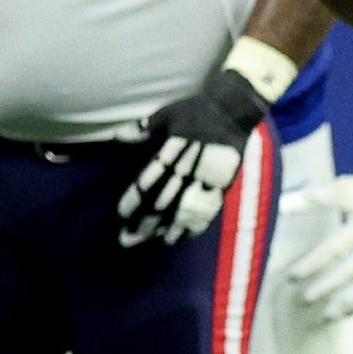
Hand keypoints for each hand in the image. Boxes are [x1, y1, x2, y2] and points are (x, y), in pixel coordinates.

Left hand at [117, 68, 270, 246]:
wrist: (233, 111)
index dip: (135, 199)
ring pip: (187, 209)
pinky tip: (186, 236)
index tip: (122, 213)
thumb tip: (118, 135)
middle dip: (147, 222)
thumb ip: (144, 128)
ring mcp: (208, 178)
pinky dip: (197, 224)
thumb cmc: (197, 110)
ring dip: (171, 228)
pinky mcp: (223, 183)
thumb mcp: (167, 114)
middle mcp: (190, 169)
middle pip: (165, 201)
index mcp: (174, 152)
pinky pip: (209, 208)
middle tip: (129, 238)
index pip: (150, 181)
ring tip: (156, 242)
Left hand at [283, 162, 352, 319]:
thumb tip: (280, 206)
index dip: (314, 264)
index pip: (336, 249)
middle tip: (305, 299)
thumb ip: (315, 198)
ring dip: (347, 303)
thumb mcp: (347, 187)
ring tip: (327, 315)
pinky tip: (349, 311)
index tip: (293, 277)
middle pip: (351, 272)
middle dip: (327, 288)